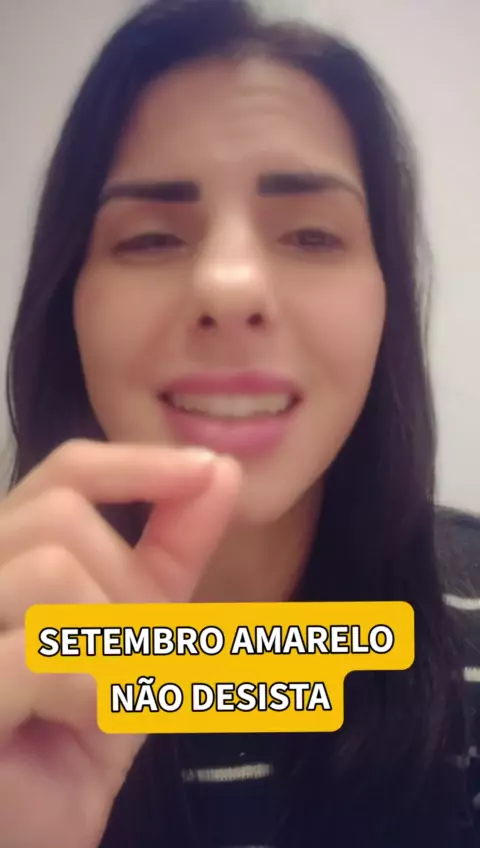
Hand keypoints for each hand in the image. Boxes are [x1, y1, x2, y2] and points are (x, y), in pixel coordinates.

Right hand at [0, 440, 239, 847]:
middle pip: (59, 516)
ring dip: (112, 639)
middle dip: (126, 587)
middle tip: (138, 661)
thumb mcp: (139, 634)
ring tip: (110, 696)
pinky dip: (92, 690)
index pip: (62, 472)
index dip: (135, 464)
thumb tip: (219, 471)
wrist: (30, 831)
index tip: (209, 471)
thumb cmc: (74, 733)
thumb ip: (169, 554)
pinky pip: (39, 652)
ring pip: (50, 568)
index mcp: (8, 556)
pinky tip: (88, 725)